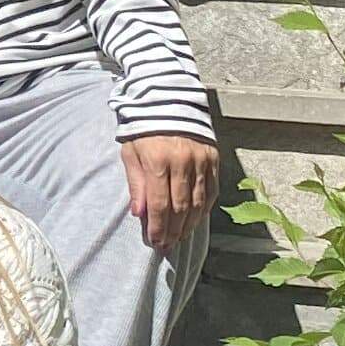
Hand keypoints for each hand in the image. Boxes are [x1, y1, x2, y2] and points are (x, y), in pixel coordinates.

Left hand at [120, 130, 219, 253]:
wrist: (168, 99)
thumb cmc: (143, 127)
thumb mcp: (130, 152)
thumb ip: (136, 183)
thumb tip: (139, 214)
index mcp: (157, 160)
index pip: (158, 204)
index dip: (157, 227)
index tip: (155, 242)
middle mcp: (182, 161)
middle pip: (180, 207)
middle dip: (173, 231)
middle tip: (167, 246)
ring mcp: (201, 160)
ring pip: (198, 202)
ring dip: (189, 225)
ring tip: (180, 238)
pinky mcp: (214, 158)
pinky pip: (211, 190)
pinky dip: (204, 208)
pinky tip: (195, 220)